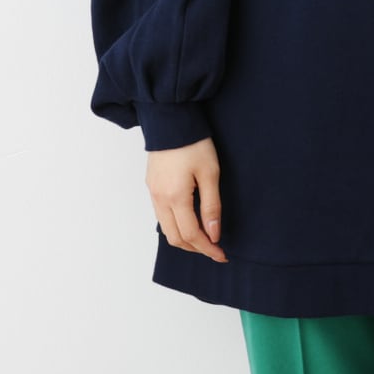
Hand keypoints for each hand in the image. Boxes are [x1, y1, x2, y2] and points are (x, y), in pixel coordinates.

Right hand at [145, 135, 228, 261]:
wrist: (171, 119)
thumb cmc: (193, 143)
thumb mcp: (210, 173)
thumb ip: (211, 205)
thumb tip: (213, 234)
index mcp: (176, 198)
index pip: (192, 235)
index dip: (208, 249)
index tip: (222, 255)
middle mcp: (160, 199)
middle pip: (175, 238)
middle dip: (195, 248)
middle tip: (214, 249)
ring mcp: (153, 193)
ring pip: (166, 229)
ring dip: (184, 239)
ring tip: (203, 238)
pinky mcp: (151, 185)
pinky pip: (160, 215)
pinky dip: (174, 225)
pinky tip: (188, 220)